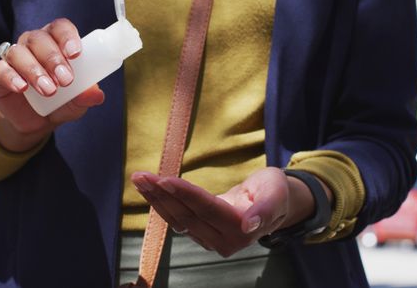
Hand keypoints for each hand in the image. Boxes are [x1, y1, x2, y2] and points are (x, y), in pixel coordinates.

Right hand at [0, 18, 103, 151]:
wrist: (34, 122)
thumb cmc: (59, 102)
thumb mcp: (76, 103)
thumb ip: (85, 96)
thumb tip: (97, 94)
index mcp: (56, 42)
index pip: (60, 27)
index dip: (67, 36)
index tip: (75, 54)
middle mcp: (33, 44)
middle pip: (40, 39)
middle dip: (54, 58)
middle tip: (66, 80)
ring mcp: (14, 58)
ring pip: (19, 52)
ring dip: (35, 70)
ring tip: (49, 90)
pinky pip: (0, 69)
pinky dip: (11, 77)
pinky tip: (22, 88)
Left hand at [131, 167, 318, 256]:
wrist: (272, 202)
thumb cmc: (274, 192)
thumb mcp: (276, 192)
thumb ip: (265, 209)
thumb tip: (250, 225)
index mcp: (241, 229)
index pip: (206, 209)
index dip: (185, 194)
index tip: (164, 180)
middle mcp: (223, 240)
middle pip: (187, 215)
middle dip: (162, 194)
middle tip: (141, 176)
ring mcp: (210, 240)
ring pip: (178, 219)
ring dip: (156, 200)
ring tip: (139, 180)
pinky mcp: (201, 235)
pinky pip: (177, 219)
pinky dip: (161, 204)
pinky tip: (149, 191)